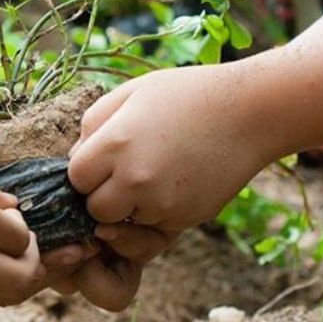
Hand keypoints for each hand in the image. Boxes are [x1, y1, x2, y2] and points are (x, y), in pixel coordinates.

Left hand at [57, 65, 270, 310]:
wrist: (249, 112)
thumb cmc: (184, 94)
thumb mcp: (129, 93)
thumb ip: (92, 126)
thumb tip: (73, 160)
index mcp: (114, 144)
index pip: (74, 179)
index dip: (86, 170)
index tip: (103, 157)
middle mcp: (134, 179)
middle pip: (95, 210)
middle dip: (102, 195)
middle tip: (125, 170)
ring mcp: (161, 204)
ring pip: (123, 224)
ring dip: (129, 207)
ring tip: (153, 172)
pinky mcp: (184, 219)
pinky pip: (154, 228)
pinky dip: (156, 212)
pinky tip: (173, 181)